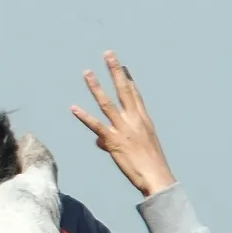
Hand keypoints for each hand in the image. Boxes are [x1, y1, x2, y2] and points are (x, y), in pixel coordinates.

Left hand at [71, 51, 177, 196]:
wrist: (157, 178)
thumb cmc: (151, 166)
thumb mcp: (139, 149)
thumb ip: (117, 140)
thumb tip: (98, 141)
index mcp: (144, 120)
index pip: (135, 95)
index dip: (128, 79)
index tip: (123, 66)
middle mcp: (134, 120)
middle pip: (123, 90)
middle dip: (115, 71)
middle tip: (108, 54)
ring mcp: (123, 130)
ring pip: (107, 103)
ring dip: (96, 87)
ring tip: (87, 72)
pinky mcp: (113, 141)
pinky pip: (96, 126)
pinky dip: (84, 117)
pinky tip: (74, 108)